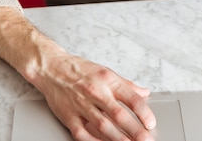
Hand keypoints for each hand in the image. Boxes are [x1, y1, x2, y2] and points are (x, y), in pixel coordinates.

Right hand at [35, 53, 155, 140]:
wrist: (51, 68)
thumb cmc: (79, 70)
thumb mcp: (106, 72)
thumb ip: (126, 84)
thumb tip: (144, 93)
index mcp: (108, 80)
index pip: (131, 99)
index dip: (144, 113)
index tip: (150, 123)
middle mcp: (96, 93)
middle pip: (119, 115)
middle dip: (135, 130)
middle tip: (146, 140)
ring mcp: (82, 105)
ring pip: (103, 126)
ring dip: (119, 139)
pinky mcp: (69, 116)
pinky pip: (82, 133)